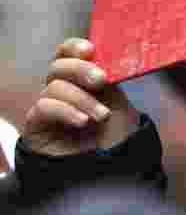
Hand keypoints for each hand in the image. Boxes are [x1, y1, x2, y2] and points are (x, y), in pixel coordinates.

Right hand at [23, 38, 140, 155]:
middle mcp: (62, 88)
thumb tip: (110, 56)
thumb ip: (111, 79)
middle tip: (101, 80)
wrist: (109, 167)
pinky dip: (65, 110)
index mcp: (81, 78)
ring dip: (82, 99)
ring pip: (54, 87)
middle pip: (58, 66)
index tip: (90, 49)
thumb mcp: (119, 102)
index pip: (67, 53)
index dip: (74, 47)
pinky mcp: (36, 125)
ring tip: (101, 116)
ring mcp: (48, 106)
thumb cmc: (116, 134)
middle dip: (80, 69)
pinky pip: (44, 107)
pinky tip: (82, 121)